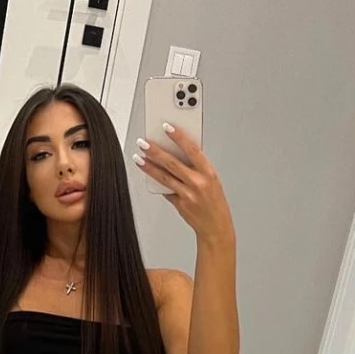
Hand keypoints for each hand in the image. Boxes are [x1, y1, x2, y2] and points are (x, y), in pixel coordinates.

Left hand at [133, 124, 233, 241]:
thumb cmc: (215, 201)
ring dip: (149, 166)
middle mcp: (198, 183)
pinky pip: (166, 190)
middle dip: (155, 151)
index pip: (192, 150)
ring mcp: (188, 195)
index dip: (179, 137)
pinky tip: (149, 174)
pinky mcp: (180, 204)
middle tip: (143, 143)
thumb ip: (196, 167)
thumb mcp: (212, 180)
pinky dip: (158, 182)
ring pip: (164, 177)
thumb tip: (177, 153)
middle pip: (172, 163)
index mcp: (208, 173)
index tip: (167, 127)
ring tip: (138, 157)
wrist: (216, 226)